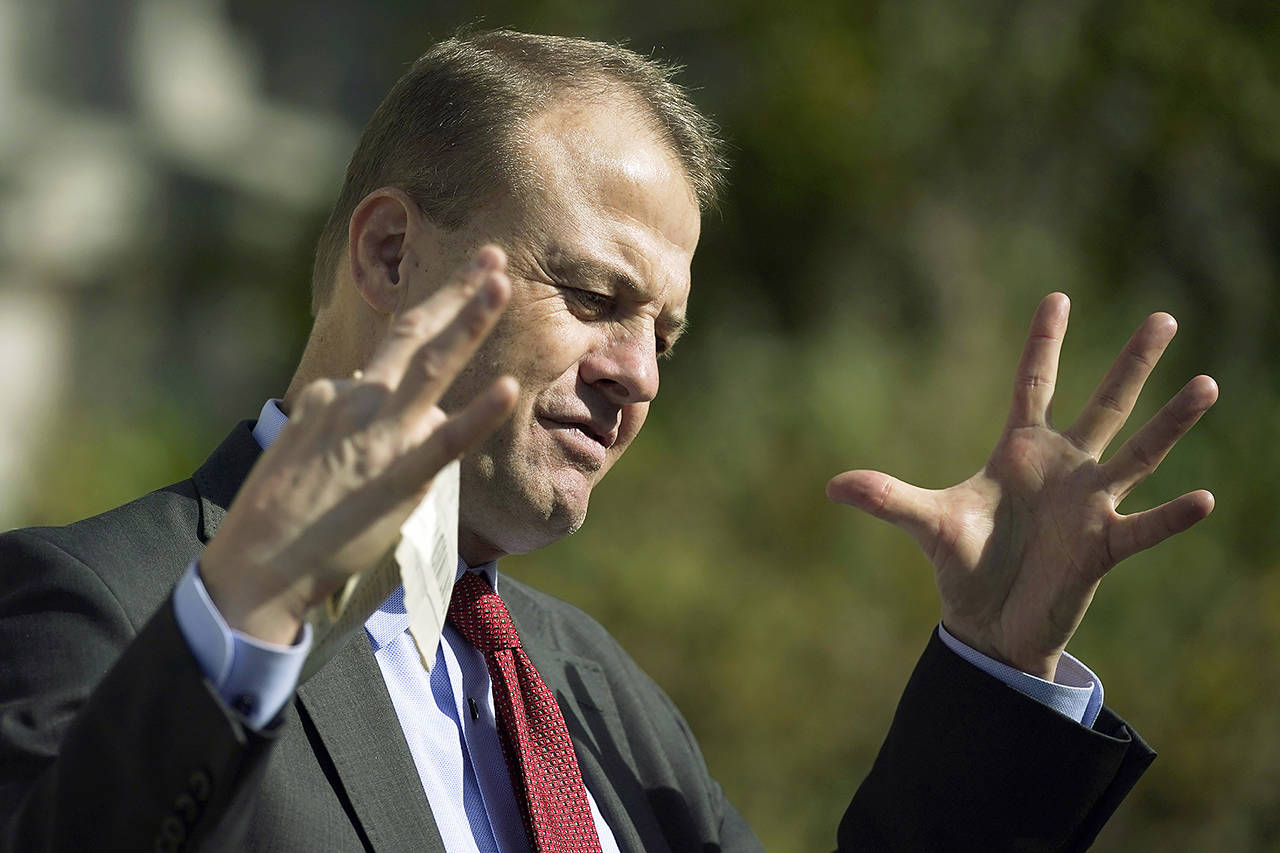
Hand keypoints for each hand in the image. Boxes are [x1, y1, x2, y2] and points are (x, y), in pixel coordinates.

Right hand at [200, 247, 518, 643]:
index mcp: (335, 396)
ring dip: (469, 320)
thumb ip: (329, 414)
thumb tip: (346, 389)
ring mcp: (382, 436)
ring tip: (502, 284)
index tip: (443, 330)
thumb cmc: (276, 515)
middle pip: (412, 331)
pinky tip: (508, 386)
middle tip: (491, 255)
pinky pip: (447, 439)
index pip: (387, 362)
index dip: (420, 350)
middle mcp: (359, 402)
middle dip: (454, 290)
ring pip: (433, 365)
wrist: (257, 564)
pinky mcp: (400, 478)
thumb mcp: (295, 446)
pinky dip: (478, 412)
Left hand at [826, 293, 1217, 679]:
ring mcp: (1088, 505)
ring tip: (1207, 383)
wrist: (989, 624)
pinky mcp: (1102, 547)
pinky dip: (1171, 516)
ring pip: (1138, 454)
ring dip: (1171, 423)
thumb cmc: (965, 565)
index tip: (1057, 296)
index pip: (1033, 385)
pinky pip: (1143, 528)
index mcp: (1020, 453)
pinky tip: (1204, 497)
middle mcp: (1063, 470)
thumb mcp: (925, 524)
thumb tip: (832, 485)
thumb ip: (887, 498)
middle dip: (1132, 364)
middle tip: (1164, 318)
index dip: (1043, 343)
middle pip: (1105, 404)